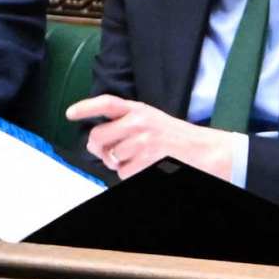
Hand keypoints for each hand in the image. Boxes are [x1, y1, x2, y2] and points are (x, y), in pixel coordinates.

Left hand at [65, 94, 249, 187]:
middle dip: (99, 149)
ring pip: (111, 159)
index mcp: (140, 110)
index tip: (70, 113)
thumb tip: (99, 139)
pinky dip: (131, 175)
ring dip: (121, 164)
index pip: (106, 103)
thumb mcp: (154, 120)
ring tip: (143, 159)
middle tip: (111, 153)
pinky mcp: (146, 161)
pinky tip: (148, 167)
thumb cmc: (179, 139)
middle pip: (97, 137)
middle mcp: (139, 123)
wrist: (207, 152)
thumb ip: (127, 123)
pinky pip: (123, 173)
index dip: (86, 107)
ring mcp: (142, 143)